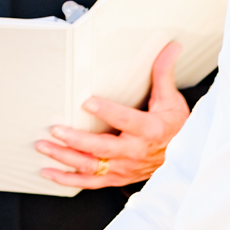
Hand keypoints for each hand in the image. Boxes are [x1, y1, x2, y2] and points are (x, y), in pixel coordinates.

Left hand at [36, 40, 188, 187]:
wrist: (185, 160)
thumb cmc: (175, 127)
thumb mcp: (172, 99)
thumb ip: (164, 73)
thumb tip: (171, 47)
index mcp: (149, 130)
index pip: (126, 120)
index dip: (107, 112)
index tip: (87, 102)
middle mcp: (134, 152)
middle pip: (102, 148)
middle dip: (76, 140)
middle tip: (56, 129)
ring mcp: (123, 168)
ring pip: (91, 167)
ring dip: (65, 158)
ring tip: (44, 146)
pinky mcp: (115, 178)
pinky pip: (89, 182)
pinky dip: (67, 179)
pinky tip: (49, 171)